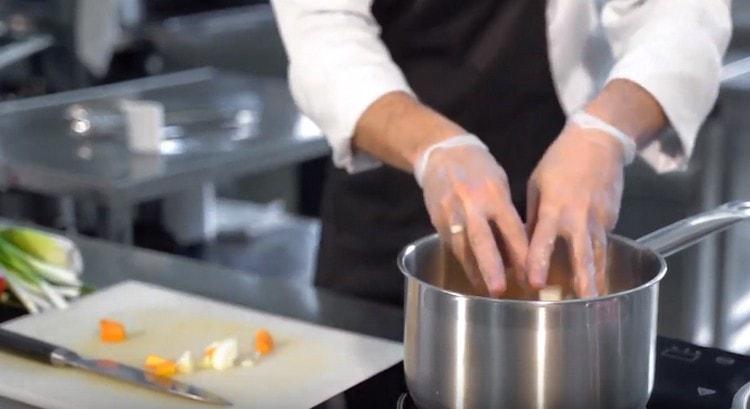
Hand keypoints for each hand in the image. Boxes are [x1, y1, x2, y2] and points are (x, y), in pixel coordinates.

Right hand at [421, 144, 528, 295]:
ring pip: (463, 249)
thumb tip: (517, 245)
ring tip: (486, 289)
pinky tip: (472, 272)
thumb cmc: (478, 168)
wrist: (441, 154)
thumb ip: (506, 212)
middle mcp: (472, 206)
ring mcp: (451, 214)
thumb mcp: (498, 183)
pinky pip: (452, 245)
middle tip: (499, 289)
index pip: (510, 229)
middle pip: (482, 241)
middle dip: (491, 267)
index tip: (530, 275)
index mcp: (493, 195)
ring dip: (475, 271)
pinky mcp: (437, 221)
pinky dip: (464, 260)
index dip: (520, 254)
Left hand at [525, 124, 625, 296]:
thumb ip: (533, 217)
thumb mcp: (537, 185)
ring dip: (597, 278)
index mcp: (555, 206)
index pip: (544, 238)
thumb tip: (524, 244)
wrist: (599, 142)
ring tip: (597, 302)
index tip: (534, 281)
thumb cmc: (561, 162)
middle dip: (583, 279)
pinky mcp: (611, 219)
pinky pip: (604, 244)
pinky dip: (601, 263)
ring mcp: (599, 218)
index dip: (539, 261)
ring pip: (598, 254)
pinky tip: (598, 281)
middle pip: (581, 253)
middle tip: (583, 302)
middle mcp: (579, 216)